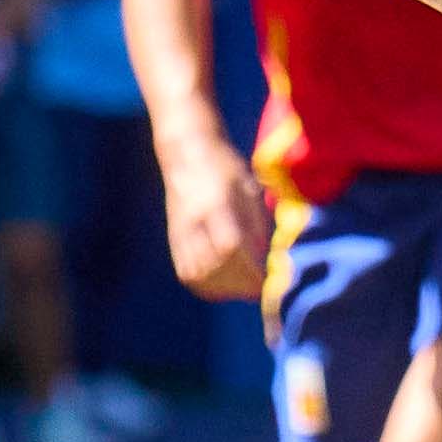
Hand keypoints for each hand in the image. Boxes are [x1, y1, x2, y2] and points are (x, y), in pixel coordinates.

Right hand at [159, 141, 272, 301]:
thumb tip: (265, 258)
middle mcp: (194, 221)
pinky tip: (223, 284)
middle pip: (214, 265)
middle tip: (259, 288)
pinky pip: (187, 272)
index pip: (230, 246)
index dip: (249, 269)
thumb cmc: (224, 166)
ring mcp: (180, 231)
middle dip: (239, 284)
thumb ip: (257, 222)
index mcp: (216, 204)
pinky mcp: (174, 238)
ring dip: (222, 288)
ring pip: (198, 274)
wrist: (186, 152)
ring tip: (242, 287)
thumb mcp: (249, 187)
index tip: (267, 280)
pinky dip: (206, 285)